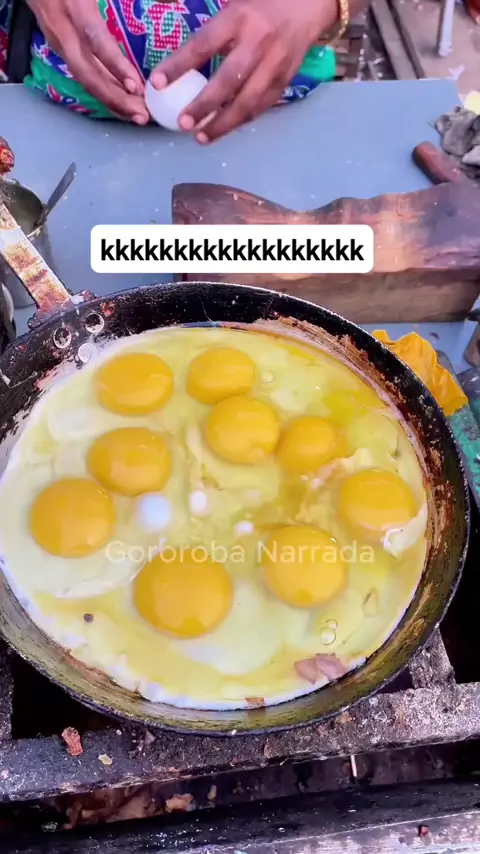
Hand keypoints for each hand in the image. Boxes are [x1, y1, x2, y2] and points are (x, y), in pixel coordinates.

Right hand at [26, 0, 148, 122]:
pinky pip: (82, 74)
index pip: (96, 41)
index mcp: (75, 8)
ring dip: (110, 100)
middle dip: (115, 98)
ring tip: (136, 115)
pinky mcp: (60, 46)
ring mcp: (59, 41)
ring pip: (84, 78)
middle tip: (141, 115)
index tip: (136, 87)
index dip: (116, 66)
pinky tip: (120, 101)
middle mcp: (63, 30)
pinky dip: (102, 90)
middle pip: (87, 73)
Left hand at [149, 0, 337, 141]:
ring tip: (201, 137)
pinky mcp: (285, 80)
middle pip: (228, 81)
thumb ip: (212, 33)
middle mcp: (258, 42)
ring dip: (223, 123)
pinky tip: (223, 129)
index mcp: (239, 18)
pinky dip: (241, 120)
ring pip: (247, 101)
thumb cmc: (262, 4)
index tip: (157, 83)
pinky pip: (261, 106)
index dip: (178, 65)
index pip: (202, 45)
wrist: (309, 4)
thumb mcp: (234, 6)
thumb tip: (178, 61)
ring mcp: (275, 64)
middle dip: (204, 105)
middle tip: (182, 123)